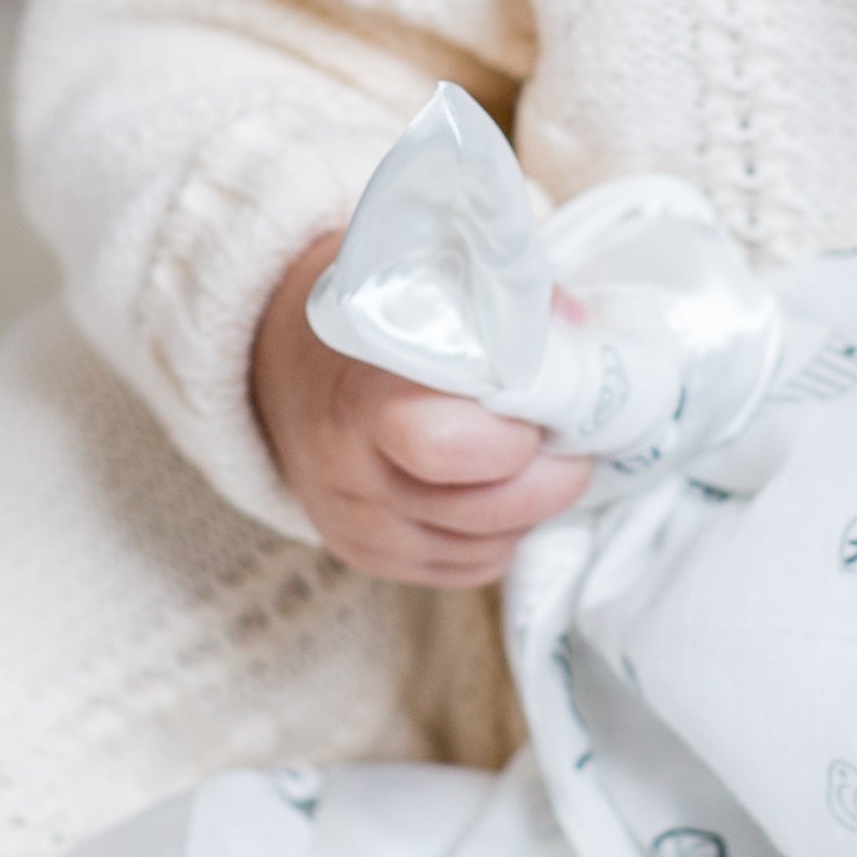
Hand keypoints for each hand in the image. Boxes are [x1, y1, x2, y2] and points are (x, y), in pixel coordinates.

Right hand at [250, 228, 592, 585]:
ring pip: (487, 547)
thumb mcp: (422, 288)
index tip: (539, 401)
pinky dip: (499, 534)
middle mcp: (352, 474)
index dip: (515, 434)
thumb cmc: (366, 323)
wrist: (276, 366)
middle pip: (484, 509)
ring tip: (530, 458)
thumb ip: (504, 307)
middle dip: (547, 478)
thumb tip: (579, 327)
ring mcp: (358, 526)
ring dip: (528, 508)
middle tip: (566, 440)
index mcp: (362, 398)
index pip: (448, 445)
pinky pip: (470, 568)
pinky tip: (493, 487)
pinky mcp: (370, 558)